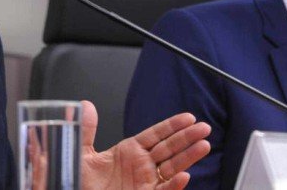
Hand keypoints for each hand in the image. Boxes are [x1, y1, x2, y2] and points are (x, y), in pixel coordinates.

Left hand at [81, 100, 210, 188]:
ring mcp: (145, 182)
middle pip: (169, 148)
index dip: (172, 126)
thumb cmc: (83, 183)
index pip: (156, 135)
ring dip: (188, 157)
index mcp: (130, 151)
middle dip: (187, 138)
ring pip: (172, 168)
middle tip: (204, 127)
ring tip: (203, 145)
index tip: (188, 117)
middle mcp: (142, 165)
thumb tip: (86, 105)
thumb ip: (87, 129)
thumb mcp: (83, 153)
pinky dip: (174, 185)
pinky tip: (184, 176)